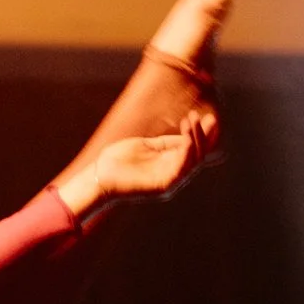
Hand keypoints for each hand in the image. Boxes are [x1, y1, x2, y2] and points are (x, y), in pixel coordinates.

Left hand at [58, 104, 219, 216]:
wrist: (98, 176)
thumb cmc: (117, 161)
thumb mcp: (146, 146)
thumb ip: (165, 142)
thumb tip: (187, 133)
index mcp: (168, 164)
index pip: (192, 149)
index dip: (201, 134)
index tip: (204, 117)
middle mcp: (172, 173)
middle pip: (198, 156)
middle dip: (204, 136)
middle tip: (205, 117)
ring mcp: (169, 180)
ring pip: (193, 161)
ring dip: (196, 140)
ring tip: (192, 122)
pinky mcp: (163, 186)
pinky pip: (181, 169)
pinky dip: (187, 153)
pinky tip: (188, 138)